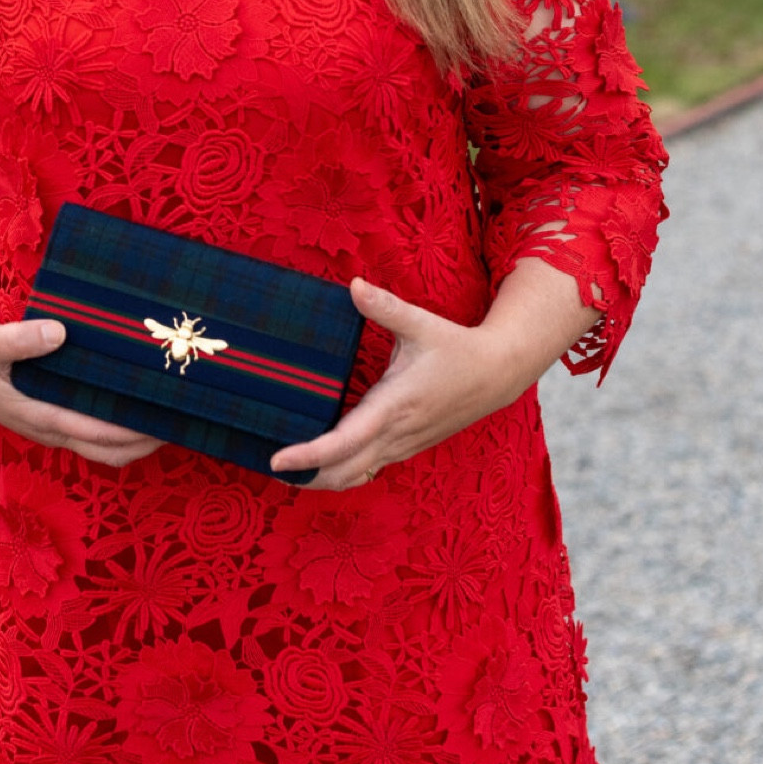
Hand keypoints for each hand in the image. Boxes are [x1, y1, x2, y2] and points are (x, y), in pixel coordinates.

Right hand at [0, 276, 161, 468]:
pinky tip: (136, 395)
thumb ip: (19, 339)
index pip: (96, 434)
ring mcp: (52, 424)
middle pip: (109, 450)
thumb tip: (58, 331)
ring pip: (104, 443)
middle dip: (147, 440)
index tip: (167, 420)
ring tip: (171, 408)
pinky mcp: (52, 412)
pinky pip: (94, 427)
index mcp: (38, 416)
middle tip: (185, 416)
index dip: (134, 432)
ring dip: (137, 433)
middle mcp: (50, 428)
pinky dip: (119, 421)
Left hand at [268, 259, 596, 491]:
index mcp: (393, 405)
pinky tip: (323, 466)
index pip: (343, 442)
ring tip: (287, 472)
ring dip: (322, 479)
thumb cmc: (456, 348)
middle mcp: (395, 434)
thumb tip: (353, 284)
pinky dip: (342, 473)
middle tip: (266, 467)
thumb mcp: (420, 324)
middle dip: (305, 476)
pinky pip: (369, 470)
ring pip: (355, 476)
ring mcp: (402, 446)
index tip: (277, 460)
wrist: (496, 375)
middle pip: (342, 472)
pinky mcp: (407, 448)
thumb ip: (384, 307)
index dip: (309, 455)